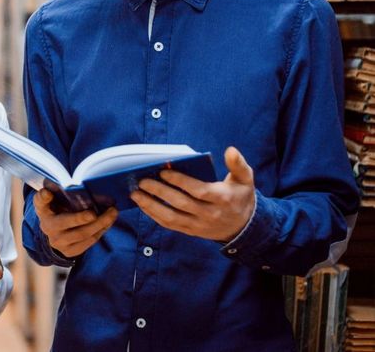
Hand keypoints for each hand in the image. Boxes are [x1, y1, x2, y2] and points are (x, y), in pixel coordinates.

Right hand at [33, 188, 117, 257]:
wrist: (54, 235)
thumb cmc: (56, 211)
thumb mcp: (52, 202)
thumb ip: (55, 194)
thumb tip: (59, 187)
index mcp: (43, 210)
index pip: (40, 202)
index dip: (43, 197)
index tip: (47, 193)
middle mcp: (48, 227)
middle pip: (66, 222)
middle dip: (84, 217)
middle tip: (100, 210)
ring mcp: (59, 242)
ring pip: (82, 234)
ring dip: (100, 224)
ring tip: (113, 213)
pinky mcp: (70, 252)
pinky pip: (88, 242)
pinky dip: (100, 232)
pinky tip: (108, 223)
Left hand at [131, 146, 255, 241]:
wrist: (244, 227)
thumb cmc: (240, 196)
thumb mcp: (245, 179)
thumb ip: (238, 164)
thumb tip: (231, 150)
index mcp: (222, 198)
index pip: (198, 190)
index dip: (180, 181)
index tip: (163, 171)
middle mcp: (210, 214)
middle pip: (181, 203)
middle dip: (159, 192)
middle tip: (141, 180)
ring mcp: (199, 225)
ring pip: (171, 217)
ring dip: (151, 206)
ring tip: (135, 193)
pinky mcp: (191, 231)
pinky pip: (169, 225)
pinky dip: (154, 215)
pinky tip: (142, 204)